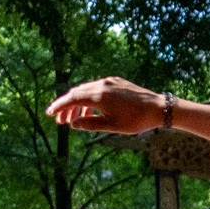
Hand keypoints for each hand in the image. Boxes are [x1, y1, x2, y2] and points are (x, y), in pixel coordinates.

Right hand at [48, 77, 170, 135]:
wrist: (160, 108)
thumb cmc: (137, 120)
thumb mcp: (112, 126)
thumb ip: (90, 124)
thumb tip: (73, 124)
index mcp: (99, 95)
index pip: (72, 99)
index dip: (59, 106)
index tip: (49, 113)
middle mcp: (102, 84)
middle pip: (77, 93)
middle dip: (66, 107)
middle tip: (60, 121)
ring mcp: (110, 82)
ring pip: (87, 90)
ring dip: (78, 104)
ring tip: (74, 120)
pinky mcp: (117, 82)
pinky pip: (97, 89)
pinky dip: (90, 99)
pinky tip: (89, 111)